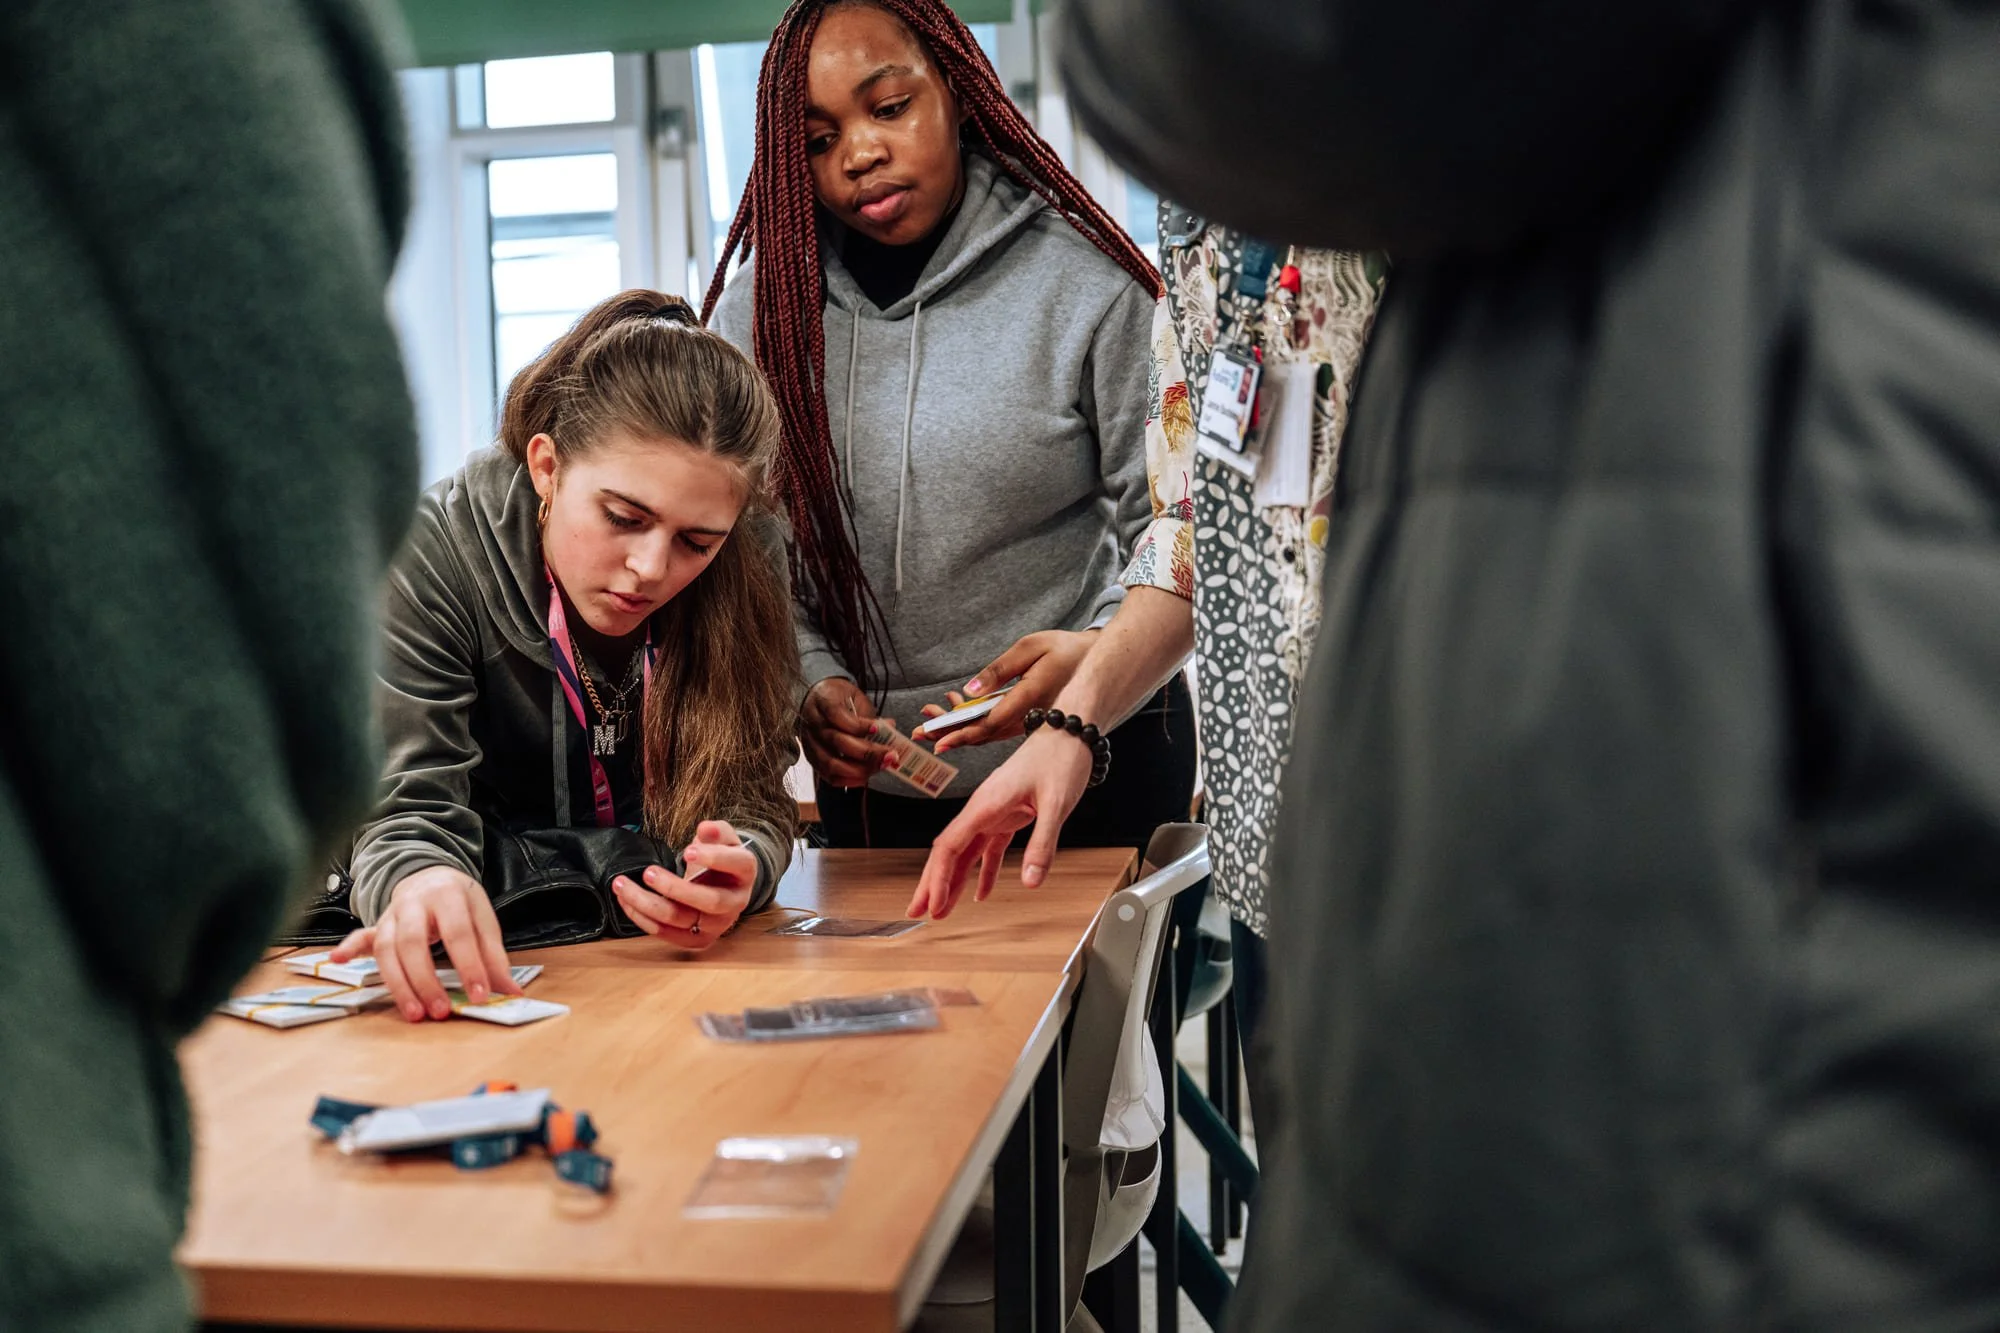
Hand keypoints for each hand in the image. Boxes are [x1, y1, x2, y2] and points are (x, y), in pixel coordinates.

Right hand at [332, 865, 521, 1022]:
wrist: (432, 876)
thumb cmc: (460, 903)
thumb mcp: (484, 920)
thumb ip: (494, 957)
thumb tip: (511, 992)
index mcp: (449, 896)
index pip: (459, 934)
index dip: (470, 966)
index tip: (479, 996)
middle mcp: (416, 903)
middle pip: (414, 943)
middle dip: (426, 980)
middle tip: (440, 1011)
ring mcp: (393, 914)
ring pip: (387, 948)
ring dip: (398, 983)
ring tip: (414, 1012)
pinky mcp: (378, 925)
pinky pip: (361, 936)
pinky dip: (349, 948)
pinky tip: (337, 960)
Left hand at [610, 820, 756, 949]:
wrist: (726, 887)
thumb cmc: (723, 859)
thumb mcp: (724, 839)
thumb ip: (716, 831)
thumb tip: (705, 828)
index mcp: (745, 872)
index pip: (736, 864)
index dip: (713, 858)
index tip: (687, 850)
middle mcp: (735, 902)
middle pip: (709, 901)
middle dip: (675, 888)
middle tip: (648, 872)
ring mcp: (717, 924)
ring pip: (680, 919)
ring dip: (646, 903)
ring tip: (622, 885)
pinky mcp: (697, 939)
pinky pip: (667, 934)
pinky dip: (642, 918)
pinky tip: (626, 901)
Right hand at [799, 676, 889, 787]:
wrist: (813, 701)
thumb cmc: (837, 698)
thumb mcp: (854, 697)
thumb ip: (869, 714)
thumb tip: (890, 727)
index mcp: (823, 702)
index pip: (837, 715)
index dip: (858, 725)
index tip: (878, 729)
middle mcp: (813, 724)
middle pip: (837, 741)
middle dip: (867, 752)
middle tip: (890, 755)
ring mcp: (810, 744)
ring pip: (831, 763)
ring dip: (859, 769)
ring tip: (880, 766)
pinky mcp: (812, 759)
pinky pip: (828, 776)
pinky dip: (848, 780)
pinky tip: (864, 777)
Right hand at [908, 729, 1092, 918]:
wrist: (1070, 730)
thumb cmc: (1060, 758)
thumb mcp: (1057, 803)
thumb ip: (1042, 843)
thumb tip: (1031, 882)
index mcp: (985, 803)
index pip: (950, 846)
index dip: (938, 878)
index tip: (933, 904)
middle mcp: (983, 808)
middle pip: (948, 851)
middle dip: (932, 883)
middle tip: (918, 911)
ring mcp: (994, 812)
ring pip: (965, 852)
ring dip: (953, 881)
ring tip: (942, 909)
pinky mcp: (1009, 815)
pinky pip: (989, 848)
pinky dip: (983, 871)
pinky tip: (981, 893)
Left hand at [918, 630, 1097, 755]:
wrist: (1093, 661)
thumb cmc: (1063, 649)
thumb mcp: (1030, 647)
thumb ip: (999, 670)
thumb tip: (969, 691)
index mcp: (1030, 698)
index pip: (989, 723)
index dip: (960, 733)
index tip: (937, 740)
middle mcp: (1029, 716)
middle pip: (983, 732)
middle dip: (950, 732)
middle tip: (919, 732)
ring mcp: (1030, 720)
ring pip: (989, 730)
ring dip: (959, 725)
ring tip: (930, 716)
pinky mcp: (1028, 718)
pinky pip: (998, 724)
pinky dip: (975, 718)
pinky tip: (956, 706)